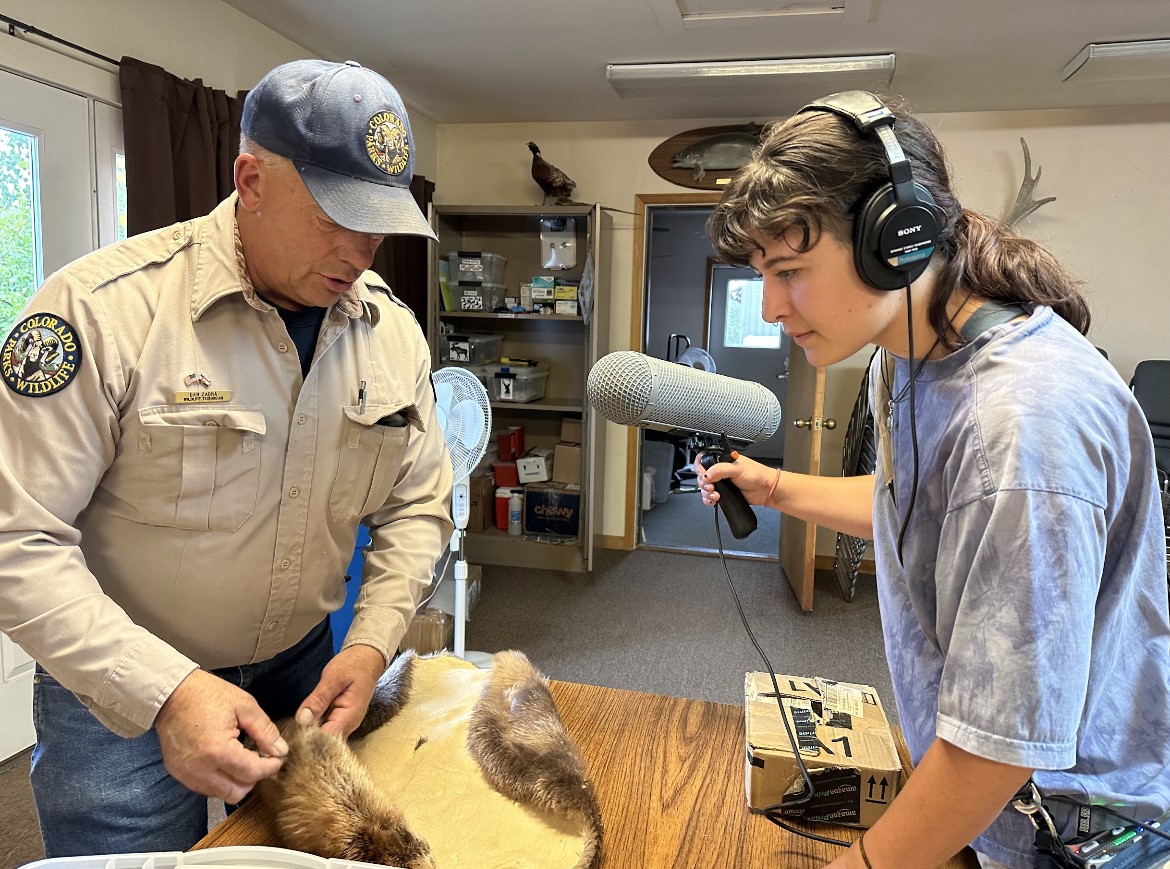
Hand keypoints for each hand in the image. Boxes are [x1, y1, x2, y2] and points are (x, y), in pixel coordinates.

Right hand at [155, 669, 288, 802]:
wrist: (171, 693)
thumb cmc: (208, 695)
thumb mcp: (244, 706)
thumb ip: (265, 731)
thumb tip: (281, 751)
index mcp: (218, 750)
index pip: (252, 773)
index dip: (271, 767)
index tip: (278, 757)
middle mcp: (200, 769)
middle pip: (236, 792)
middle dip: (254, 778)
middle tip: (260, 758)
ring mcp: (186, 774)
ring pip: (221, 793)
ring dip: (236, 781)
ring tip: (242, 757)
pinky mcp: (177, 773)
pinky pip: (205, 787)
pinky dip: (220, 779)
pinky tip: (225, 760)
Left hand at [295, 643, 386, 737]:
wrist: (368, 657)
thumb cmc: (353, 665)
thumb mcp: (333, 677)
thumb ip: (318, 699)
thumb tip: (302, 720)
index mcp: (349, 717)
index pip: (326, 740)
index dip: (307, 741)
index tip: (289, 737)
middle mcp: (349, 726)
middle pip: (325, 743)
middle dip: (305, 741)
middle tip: (285, 736)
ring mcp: (345, 724)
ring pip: (324, 737)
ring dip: (308, 735)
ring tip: (289, 733)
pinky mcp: (340, 719)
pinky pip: (326, 729)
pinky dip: (314, 727)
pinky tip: (301, 724)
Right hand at [694, 451, 778, 508]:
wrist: (766, 490)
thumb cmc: (757, 475)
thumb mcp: (737, 469)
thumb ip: (720, 470)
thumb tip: (706, 475)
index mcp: (722, 461)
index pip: (703, 461)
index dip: (700, 469)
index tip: (704, 476)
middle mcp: (720, 471)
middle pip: (702, 477)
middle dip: (704, 484)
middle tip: (711, 487)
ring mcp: (721, 483)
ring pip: (704, 488)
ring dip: (706, 493)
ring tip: (715, 495)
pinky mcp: (723, 494)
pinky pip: (709, 497)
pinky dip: (709, 500)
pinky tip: (714, 500)